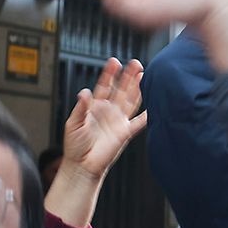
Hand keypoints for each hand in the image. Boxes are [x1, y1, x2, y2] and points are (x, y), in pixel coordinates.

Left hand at [60, 58, 147, 182]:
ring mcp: (118, 120)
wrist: (82, 166)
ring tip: (144, 75)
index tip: (114, 62)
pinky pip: (139, 122)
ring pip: (131, 100)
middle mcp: (109, 111)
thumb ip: (81, 107)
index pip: (104, 86)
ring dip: (137, 88)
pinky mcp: (125, 132)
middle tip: (135, 63)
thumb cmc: (75, 146)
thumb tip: (84, 92)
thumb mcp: (74, 123)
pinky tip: (154, 106)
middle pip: (121, 89)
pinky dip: (147, 115)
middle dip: (128, 76)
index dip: (109, 74)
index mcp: (95, 106)